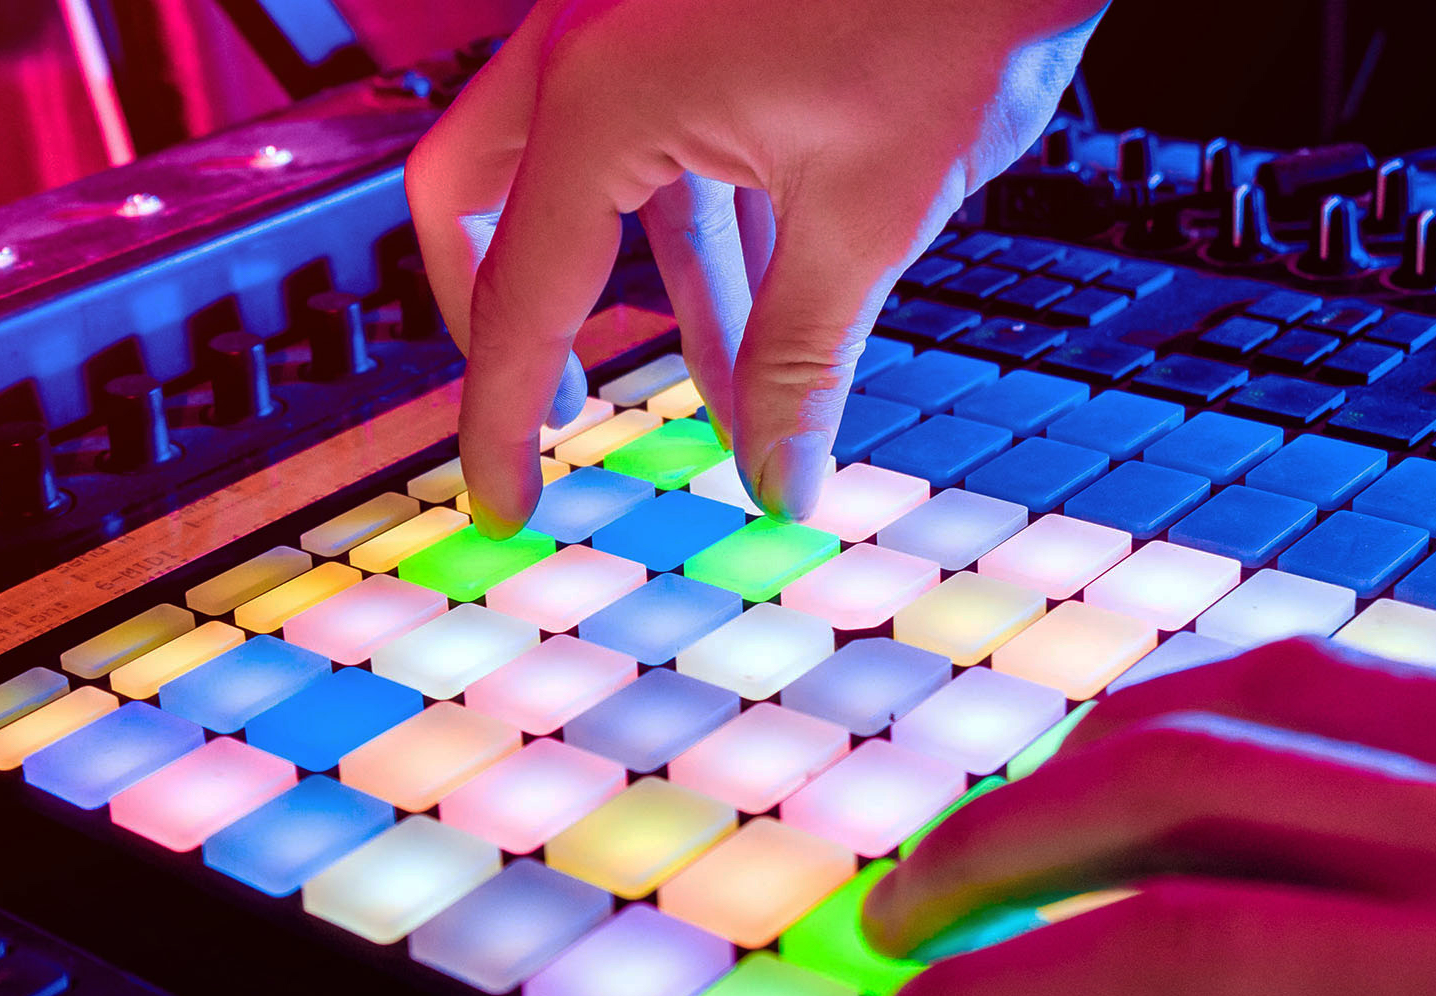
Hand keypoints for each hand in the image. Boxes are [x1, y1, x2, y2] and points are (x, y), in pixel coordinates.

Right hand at [405, 0, 1106, 535]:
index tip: (506, 506)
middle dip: (518, 318)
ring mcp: (633, 15)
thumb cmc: (953, 7)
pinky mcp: (691, 11)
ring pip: (593, 174)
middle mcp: (587, 41)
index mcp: (601, 94)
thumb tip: (776, 480)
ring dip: (659, 287)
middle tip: (562, 413)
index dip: (503, 419)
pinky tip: (776, 300)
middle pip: (482, 199)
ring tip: (733, 393)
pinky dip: (703, 221)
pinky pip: (659, 131)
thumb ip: (801, 361)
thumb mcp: (872, 213)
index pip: (518, 293)